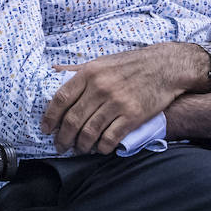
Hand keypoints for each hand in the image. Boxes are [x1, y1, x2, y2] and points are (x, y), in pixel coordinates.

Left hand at [42, 42, 204, 153]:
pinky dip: (102, 147)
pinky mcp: (133, 115)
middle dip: (63, 137)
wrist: (164, 66)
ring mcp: (117, 102)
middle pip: (73, 119)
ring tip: (79, 149)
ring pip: (90, 131)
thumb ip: (76, 69)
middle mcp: (100, 88)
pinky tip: (99, 149)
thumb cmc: (129, 64)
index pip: (61, 98)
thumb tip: (53, 71)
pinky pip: (111, 137)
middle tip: (60, 146)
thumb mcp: (100, 61)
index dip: (50, 116)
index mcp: (89, 73)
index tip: (46, 128)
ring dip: (82, 145)